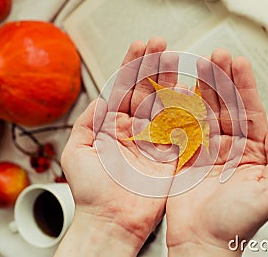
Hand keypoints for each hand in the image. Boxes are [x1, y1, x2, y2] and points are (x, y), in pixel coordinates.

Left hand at [55, 37, 178, 256]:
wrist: (112, 221)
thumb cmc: (91, 192)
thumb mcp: (77, 152)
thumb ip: (88, 122)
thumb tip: (101, 98)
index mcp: (112, 126)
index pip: (124, 89)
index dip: (132, 67)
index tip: (140, 47)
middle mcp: (134, 130)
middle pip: (146, 91)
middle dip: (153, 67)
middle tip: (161, 46)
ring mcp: (154, 140)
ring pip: (164, 104)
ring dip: (170, 82)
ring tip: (175, 61)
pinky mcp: (170, 155)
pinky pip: (180, 128)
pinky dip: (186, 111)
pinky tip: (190, 92)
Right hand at [166, 49, 267, 255]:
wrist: (202, 241)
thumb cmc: (236, 222)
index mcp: (252, 153)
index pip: (250, 112)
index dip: (245, 87)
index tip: (239, 64)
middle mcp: (230, 148)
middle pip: (227, 106)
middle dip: (223, 79)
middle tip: (218, 55)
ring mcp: (207, 149)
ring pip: (206, 111)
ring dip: (204, 87)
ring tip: (201, 64)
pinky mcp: (186, 155)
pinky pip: (186, 126)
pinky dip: (184, 108)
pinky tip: (184, 89)